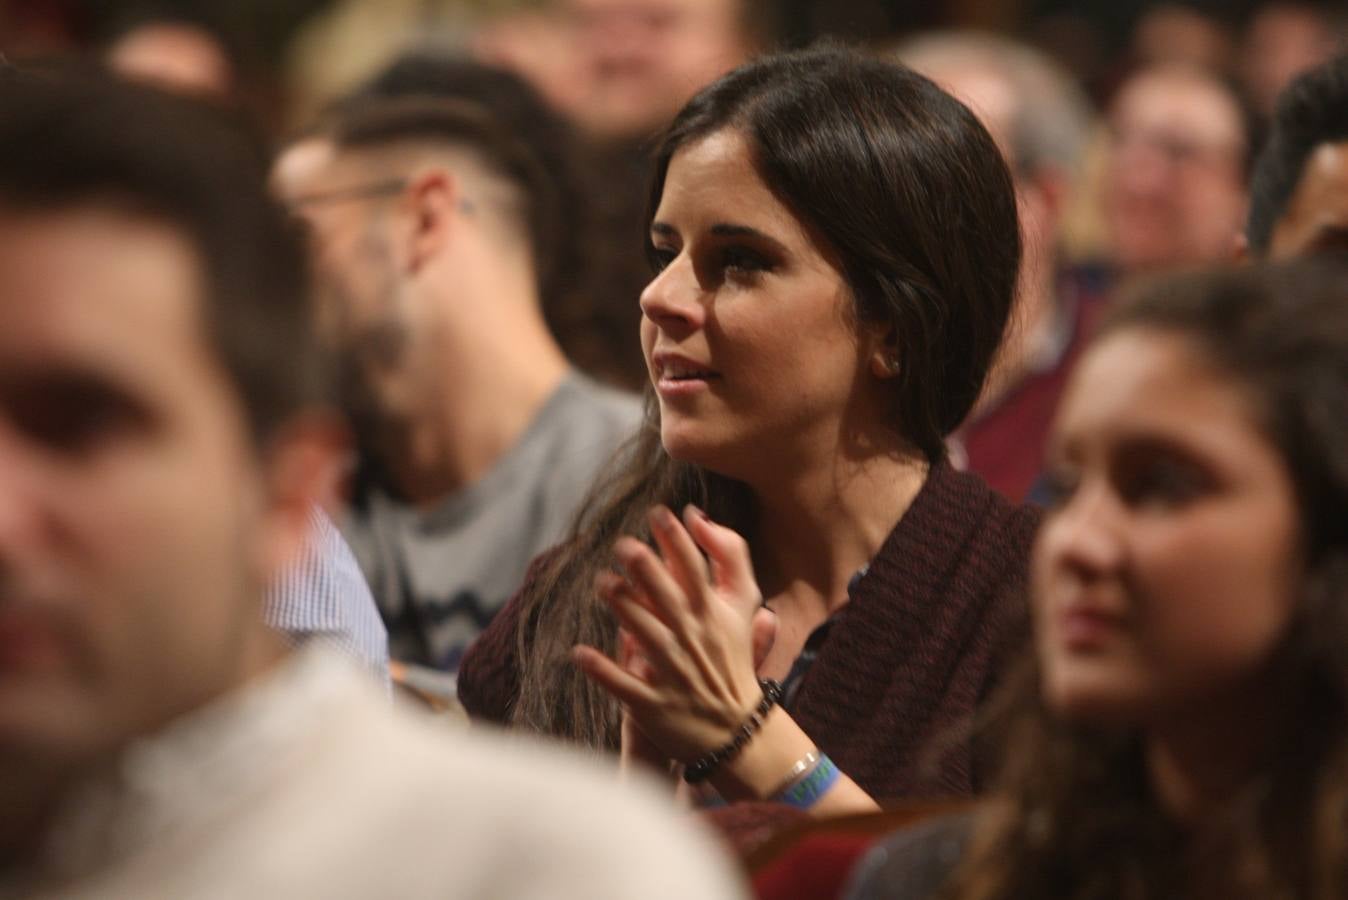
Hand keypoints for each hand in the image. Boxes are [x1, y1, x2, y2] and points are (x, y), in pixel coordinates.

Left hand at [573, 505, 773, 764]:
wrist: (738, 730)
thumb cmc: (733, 656)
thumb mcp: (743, 606)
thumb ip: (730, 557)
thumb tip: (698, 515)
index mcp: (713, 614)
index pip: (696, 570)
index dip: (678, 539)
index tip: (658, 513)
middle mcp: (693, 640)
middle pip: (668, 600)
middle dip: (648, 571)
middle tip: (623, 545)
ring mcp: (673, 673)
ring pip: (646, 637)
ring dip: (623, 610)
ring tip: (603, 583)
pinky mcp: (653, 704)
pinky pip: (624, 685)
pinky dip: (603, 670)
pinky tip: (579, 653)